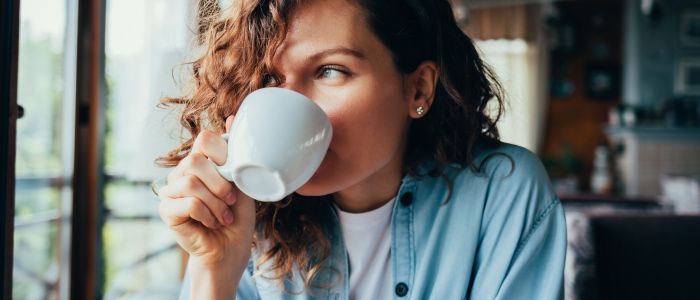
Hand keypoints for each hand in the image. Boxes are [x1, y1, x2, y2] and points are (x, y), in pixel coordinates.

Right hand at [158, 116, 255, 269]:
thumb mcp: (242, 181)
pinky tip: (213, 223)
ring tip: (224, 216)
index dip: (223, 155)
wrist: (231, 249)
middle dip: (220, 184)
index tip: (235, 176)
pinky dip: (207, 214)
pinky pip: (187, 203)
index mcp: (200, 162)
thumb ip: (236, 154)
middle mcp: (182, 172)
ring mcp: (170, 190)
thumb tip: (233, 117)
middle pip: (195, 160)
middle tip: (232, 201)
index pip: (204, 139)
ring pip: (191, 182)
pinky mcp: (166, 210)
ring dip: (215, 203)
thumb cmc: (237, 216)